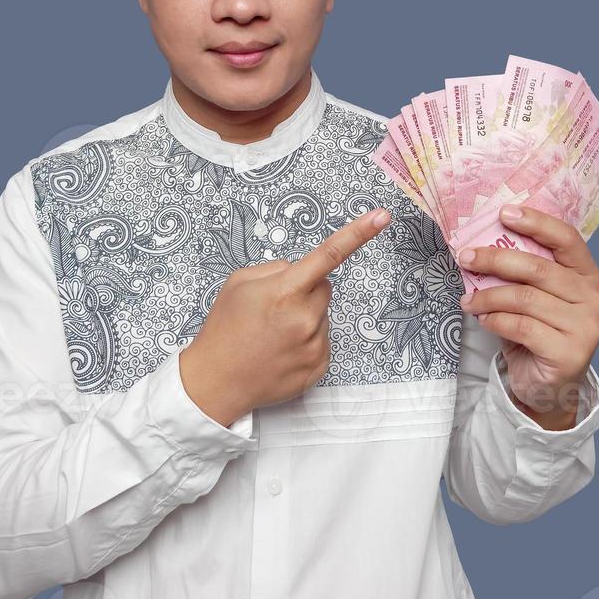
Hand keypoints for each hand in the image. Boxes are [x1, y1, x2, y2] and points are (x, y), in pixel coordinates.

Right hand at [180, 207, 391, 425]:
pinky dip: (306, 342)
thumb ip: (275, 269)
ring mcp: (314, 346)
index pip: (328, 255)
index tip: (382, 216)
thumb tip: (299, 271)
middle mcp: (305, 318)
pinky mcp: (319, 367)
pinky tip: (281, 351)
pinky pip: (322, 341)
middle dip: (306, 290)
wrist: (215, 382)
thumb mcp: (239, 283)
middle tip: (275, 308)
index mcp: (285, 292)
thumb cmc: (224, 329)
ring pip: (323, 315)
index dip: (358, 233)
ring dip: (305, 318)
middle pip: (325, 287)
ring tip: (273, 334)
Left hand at [457, 204, 598, 429]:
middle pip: (539, 268)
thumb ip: (521, 273)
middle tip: (466, 257)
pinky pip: (522, 327)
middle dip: (496, 259)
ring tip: (467, 301)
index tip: (504, 213)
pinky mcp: (570, 353)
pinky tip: (484, 320)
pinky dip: (496, 320)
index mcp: (587, 275)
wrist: (548, 386)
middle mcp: (593, 298)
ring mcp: (586, 327)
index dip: (536, 222)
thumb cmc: (537, 332)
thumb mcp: (533, 296)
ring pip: (525, 299)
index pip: (567, 239)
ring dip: (488, 297)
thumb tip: (479, 244)